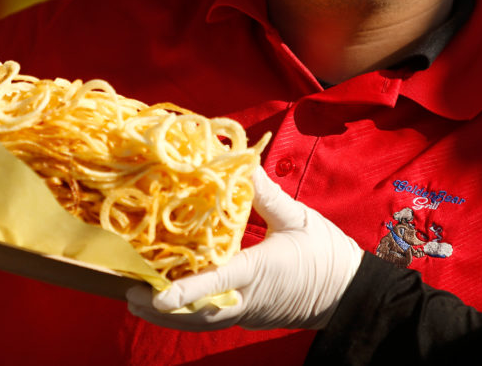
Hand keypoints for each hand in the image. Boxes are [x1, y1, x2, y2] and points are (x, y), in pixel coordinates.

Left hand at [126, 166, 362, 330]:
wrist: (352, 295)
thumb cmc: (328, 255)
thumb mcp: (299, 218)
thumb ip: (266, 194)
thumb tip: (242, 161)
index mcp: (260, 271)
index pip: (217, 282)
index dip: (185, 290)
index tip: (155, 294)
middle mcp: (248, 298)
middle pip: (198, 312)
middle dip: (162, 308)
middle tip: (128, 292)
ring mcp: (247, 311)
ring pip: (201, 320)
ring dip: (169, 314)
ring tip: (136, 300)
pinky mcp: (249, 315)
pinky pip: (212, 318)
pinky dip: (187, 313)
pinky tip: (167, 302)